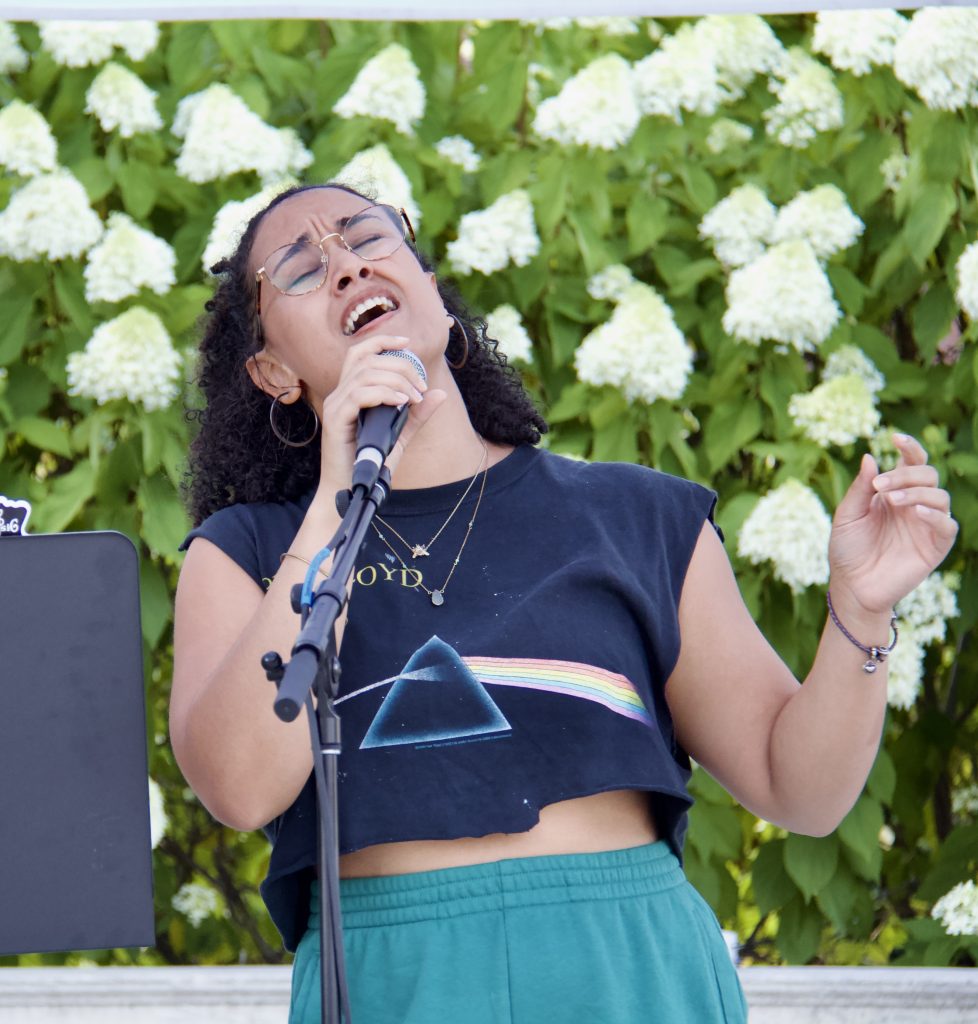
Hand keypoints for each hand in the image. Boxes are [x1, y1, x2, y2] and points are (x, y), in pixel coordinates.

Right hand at [316, 335, 445, 497]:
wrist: (350, 491)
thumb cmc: (371, 464)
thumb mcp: (399, 435)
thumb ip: (416, 415)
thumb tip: (439, 394)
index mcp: (350, 392)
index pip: (360, 353)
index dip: (383, 341)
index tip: (408, 344)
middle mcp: (339, 394)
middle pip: (367, 360)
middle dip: (400, 366)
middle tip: (420, 387)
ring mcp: (335, 406)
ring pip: (365, 374)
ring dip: (396, 380)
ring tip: (414, 397)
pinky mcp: (336, 421)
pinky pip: (358, 395)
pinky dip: (383, 393)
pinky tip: (400, 402)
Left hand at [828, 434, 957, 615]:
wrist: (852, 586)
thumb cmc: (847, 549)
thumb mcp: (847, 515)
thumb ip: (860, 488)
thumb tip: (870, 456)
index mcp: (893, 493)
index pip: (912, 463)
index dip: (909, 447)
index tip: (894, 437)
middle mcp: (913, 505)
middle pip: (927, 474)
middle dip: (906, 473)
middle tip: (880, 485)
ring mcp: (925, 525)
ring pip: (940, 496)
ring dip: (917, 491)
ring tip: (893, 500)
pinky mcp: (934, 546)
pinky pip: (947, 525)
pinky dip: (935, 515)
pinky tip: (916, 511)